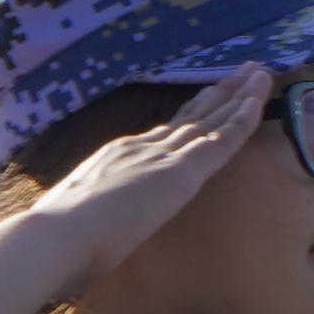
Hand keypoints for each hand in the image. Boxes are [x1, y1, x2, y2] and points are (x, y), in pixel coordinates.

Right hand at [4, 70, 277, 286]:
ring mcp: (160, 156)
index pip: (164, 132)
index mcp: (118, 158)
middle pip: (190, 116)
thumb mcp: (82, 218)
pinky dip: (243, 118)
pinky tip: (259, 100)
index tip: (209, 97)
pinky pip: (222, 140)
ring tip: (260, 71)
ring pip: (210, 119)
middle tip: (243, 71)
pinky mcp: (180, 172)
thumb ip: (97, 214)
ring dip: (238, 94)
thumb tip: (93, 227)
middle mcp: (141, 147)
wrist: (53, 239)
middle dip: (218, 93)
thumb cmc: (60, 243)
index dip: (191, 114)